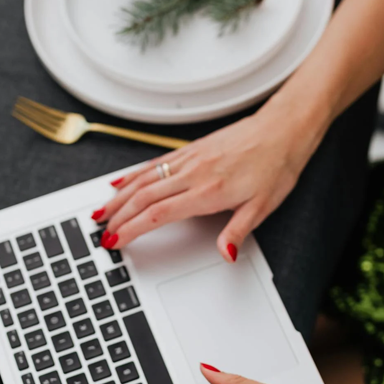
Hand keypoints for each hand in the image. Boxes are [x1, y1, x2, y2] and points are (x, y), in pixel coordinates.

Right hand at [93, 107, 325, 261]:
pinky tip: (120, 182)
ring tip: (100, 211)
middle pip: (143, 197)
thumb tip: (226, 254)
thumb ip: (238, 232)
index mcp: (209, 191)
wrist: (283, 129)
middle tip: (100, 232)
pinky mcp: (191, 149)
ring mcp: (190, 159)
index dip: (132, 229)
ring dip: (118, 196)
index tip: (115, 241)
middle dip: (117, 216)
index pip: (158, 214)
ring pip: (143, 179)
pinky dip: (132, 175)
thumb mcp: (263, 207)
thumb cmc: (276, 166)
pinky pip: (154, 163)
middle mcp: (194, 172)